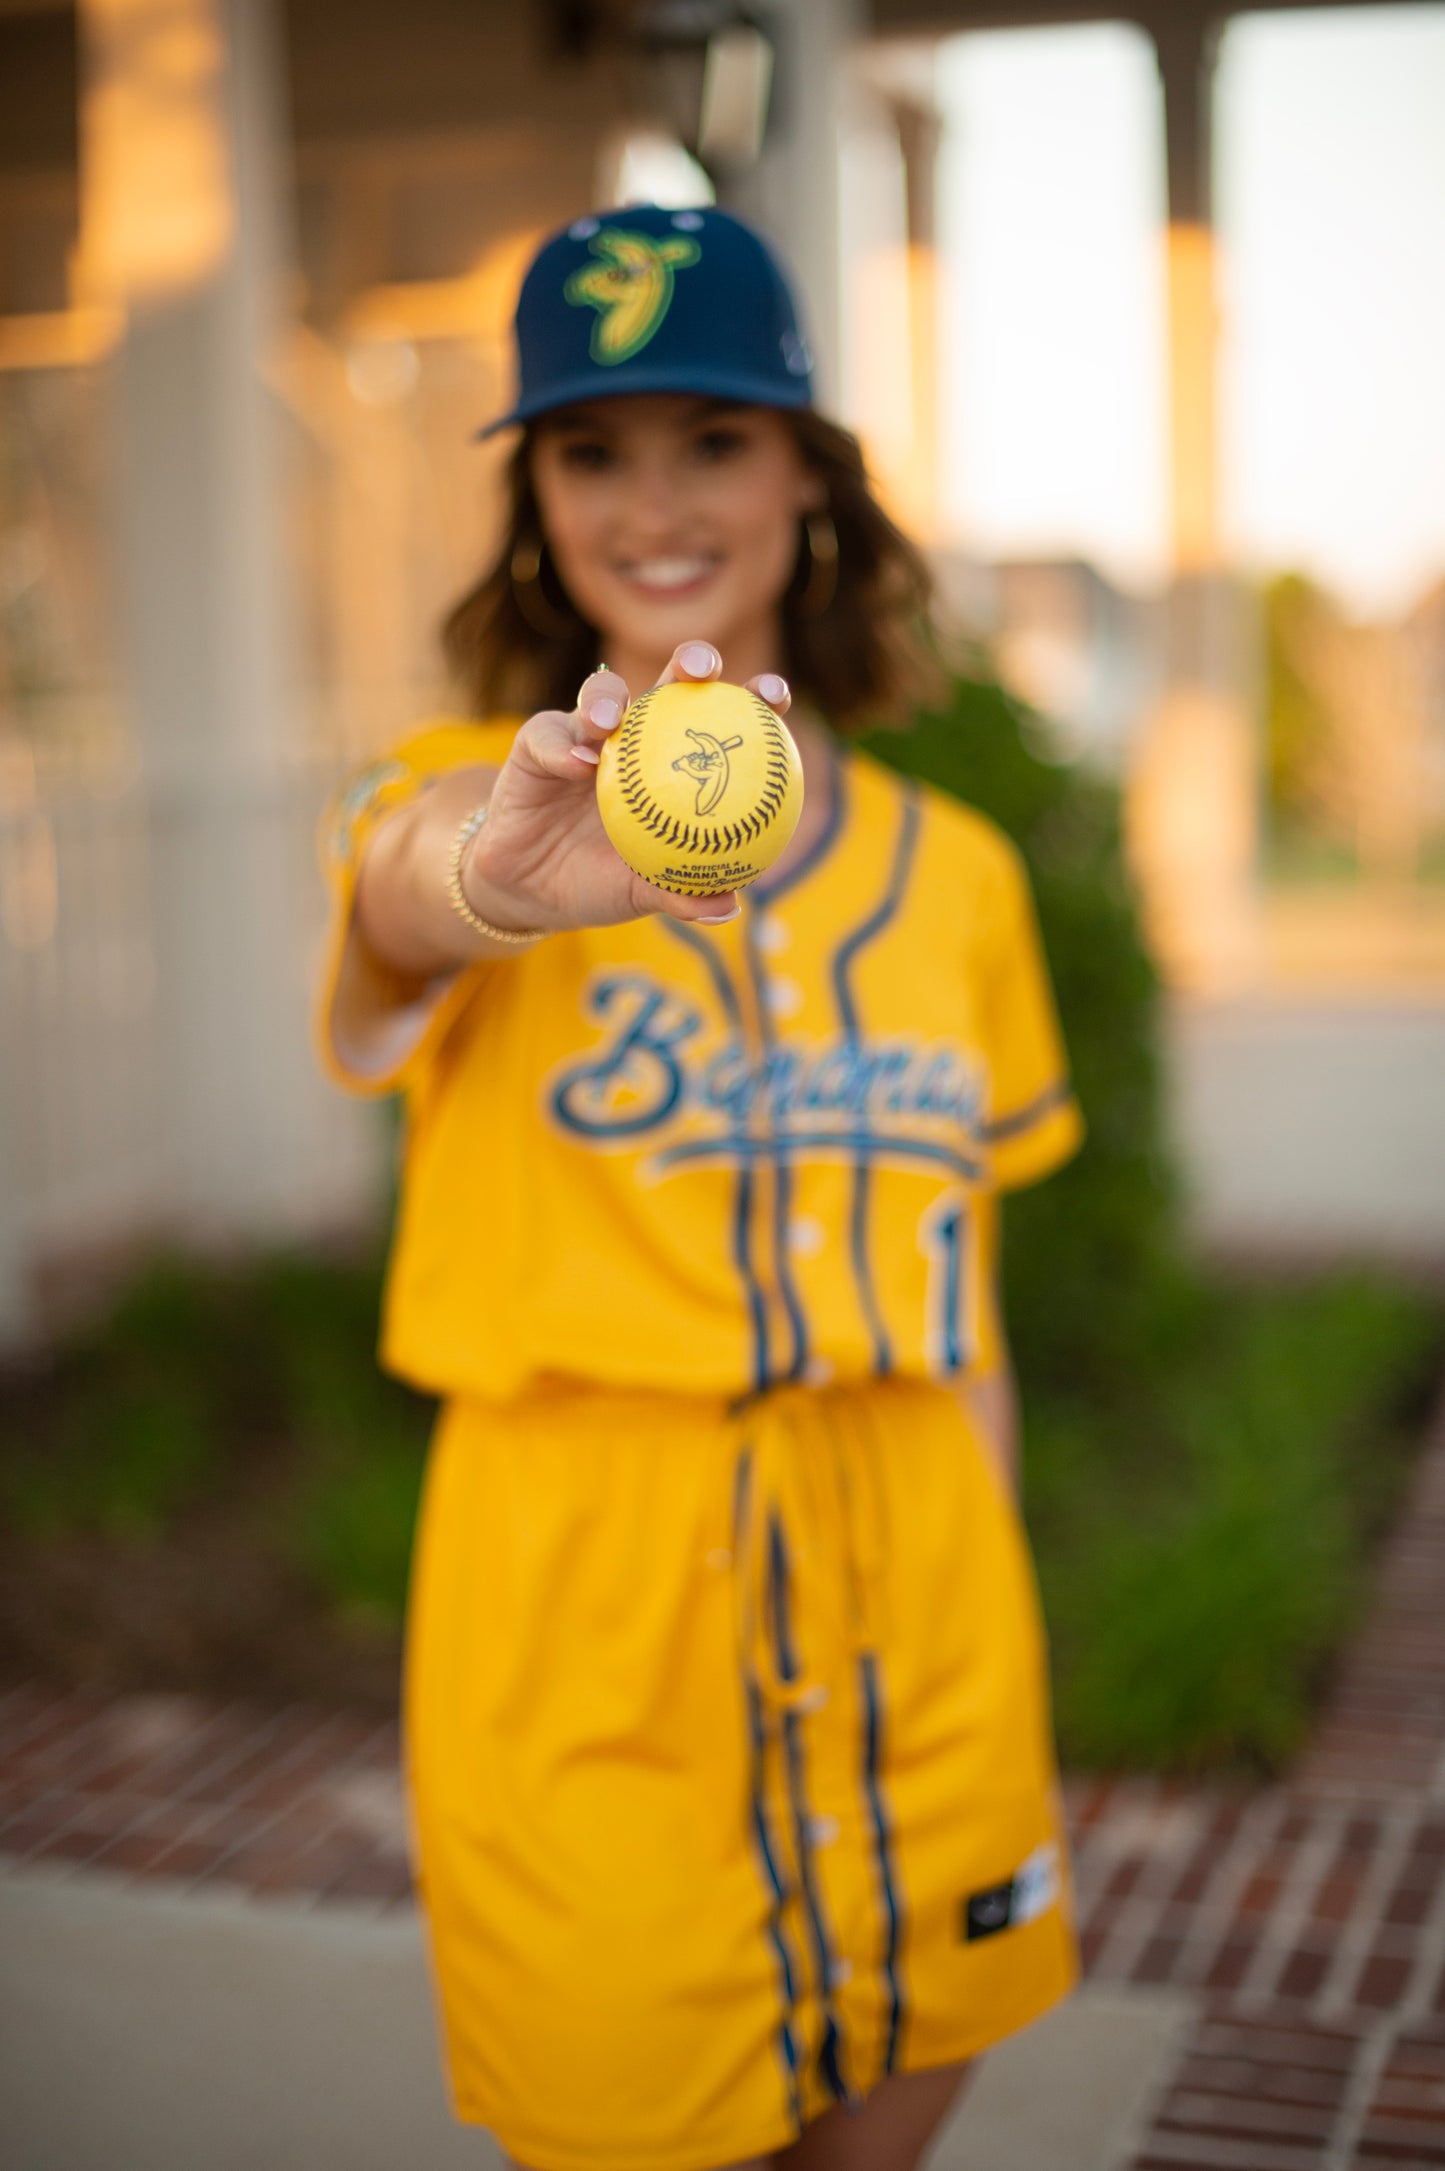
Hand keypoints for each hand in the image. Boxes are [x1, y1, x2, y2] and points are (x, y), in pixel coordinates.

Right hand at [464, 641, 792, 931]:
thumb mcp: (641, 892)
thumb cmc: (599, 881)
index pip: (721, 722)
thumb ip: (682, 894)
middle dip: (691, 662)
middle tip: (702, 670)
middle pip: (668, 684)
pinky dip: (563, 748)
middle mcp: (635, 736)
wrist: (531, 890)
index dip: (752, 700)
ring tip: (611, 720)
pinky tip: (577, 763)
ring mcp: (585, 734)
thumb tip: (731, 906)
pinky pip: (549, 737)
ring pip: (601, 695)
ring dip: (608, 698)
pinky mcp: (537, 743)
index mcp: (676, 763)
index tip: (777, 696)